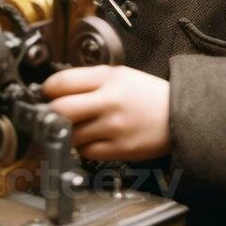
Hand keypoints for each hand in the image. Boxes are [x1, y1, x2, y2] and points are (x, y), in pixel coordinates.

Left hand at [42, 65, 170, 161]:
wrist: (180, 115)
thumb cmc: (147, 95)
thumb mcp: (119, 75)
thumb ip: (88, 80)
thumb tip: (56, 89)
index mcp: (108, 79)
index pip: (62, 82)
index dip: (47, 89)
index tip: (45, 94)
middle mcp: (110, 102)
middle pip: (61, 109)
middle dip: (49, 113)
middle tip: (49, 114)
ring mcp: (114, 127)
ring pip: (70, 133)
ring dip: (66, 132)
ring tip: (75, 126)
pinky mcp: (119, 148)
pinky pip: (86, 150)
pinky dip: (83, 146)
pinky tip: (91, 138)